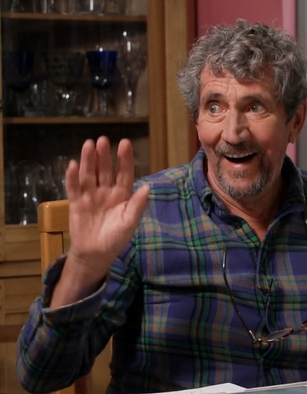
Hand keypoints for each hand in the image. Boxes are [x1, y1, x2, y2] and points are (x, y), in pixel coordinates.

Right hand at [52, 137, 149, 307]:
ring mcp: (91, 195)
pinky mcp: (76, 202)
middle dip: (104, 155)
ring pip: (89, 174)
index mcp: (122, 194)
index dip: (124, 159)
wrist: (96, 253)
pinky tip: (72, 165)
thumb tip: (147, 187)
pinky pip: (73, 188)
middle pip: (105, 170)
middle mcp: (106, 191)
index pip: (124, 173)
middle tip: (103, 140)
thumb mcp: (130, 222)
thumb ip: (137, 205)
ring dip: (88, 160)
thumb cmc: (116, 237)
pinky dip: (72, 177)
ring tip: (89, 145)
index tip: (124, 143)